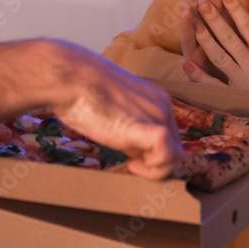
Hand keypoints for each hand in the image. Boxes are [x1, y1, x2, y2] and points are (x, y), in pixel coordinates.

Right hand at [48, 44, 183, 179]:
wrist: (72, 78)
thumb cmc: (82, 89)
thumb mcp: (112, 106)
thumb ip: (127, 120)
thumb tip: (130, 142)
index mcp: (155, 99)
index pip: (168, 134)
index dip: (153, 151)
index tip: (131, 155)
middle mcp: (162, 107)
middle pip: (174, 146)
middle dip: (154, 161)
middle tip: (130, 162)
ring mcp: (158, 117)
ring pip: (176, 155)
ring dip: (156, 169)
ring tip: (132, 166)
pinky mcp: (150, 129)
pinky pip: (169, 155)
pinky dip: (154, 169)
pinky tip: (133, 165)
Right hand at [179, 0, 242, 81]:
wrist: (234, 95)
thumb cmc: (246, 69)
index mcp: (229, 23)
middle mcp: (212, 26)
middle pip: (214, 0)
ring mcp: (200, 39)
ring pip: (197, 15)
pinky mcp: (192, 54)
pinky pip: (188, 38)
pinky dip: (186, 26)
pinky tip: (186, 11)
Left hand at [183, 0, 248, 102]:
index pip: (248, 27)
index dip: (236, 9)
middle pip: (230, 38)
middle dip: (215, 19)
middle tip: (202, 1)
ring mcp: (241, 81)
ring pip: (219, 56)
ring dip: (205, 39)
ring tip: (193, 22)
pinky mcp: (235, 96)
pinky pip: (214, 86)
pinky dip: (199, 76)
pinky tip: (186, 63)